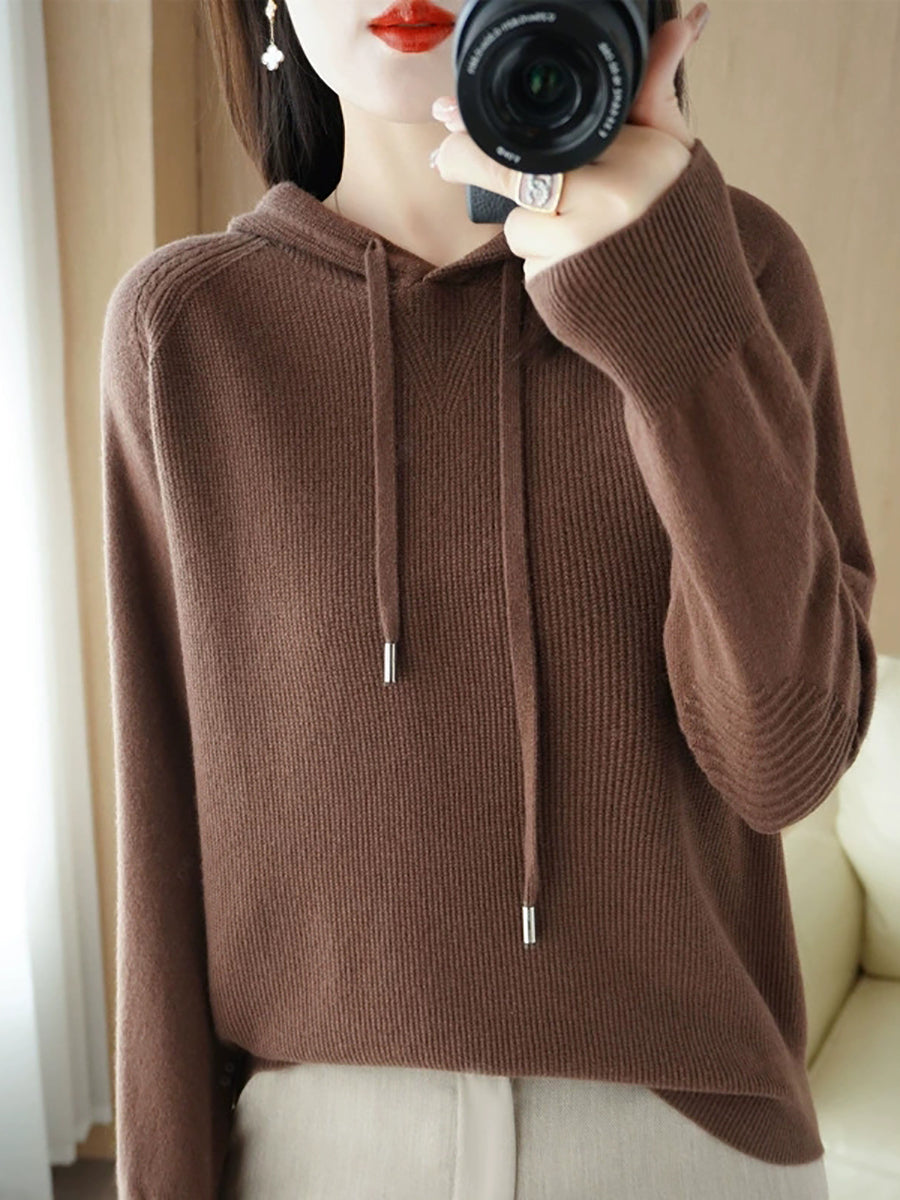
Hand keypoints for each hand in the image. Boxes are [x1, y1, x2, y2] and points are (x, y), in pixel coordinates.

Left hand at [430, 2, 710, 283]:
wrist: (692, 314)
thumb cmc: (679, 226)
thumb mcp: (674, 154)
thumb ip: (655, 92)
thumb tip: (683, 21)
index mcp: (640, 157)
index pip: (546, 136)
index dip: (486, 128)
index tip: (448, 114)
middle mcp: (608, 201)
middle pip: (513, 175)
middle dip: (470, 162)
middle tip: (442, 158)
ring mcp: (579, 251)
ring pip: (519, 225)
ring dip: (534, 227)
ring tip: (581, 236)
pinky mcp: (558, 292)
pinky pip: (529, 265)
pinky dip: (544, 262)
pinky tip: (578, 267)